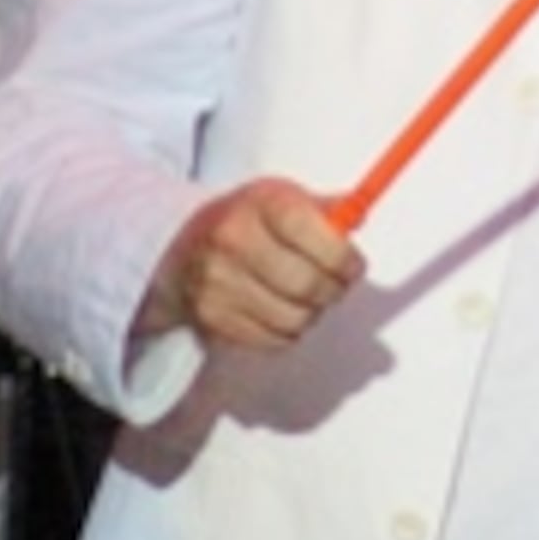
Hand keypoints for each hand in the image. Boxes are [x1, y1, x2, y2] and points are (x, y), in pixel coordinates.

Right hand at [141, 176, 364, 354]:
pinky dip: (287, 331)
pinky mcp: (213, 316)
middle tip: (334, 285)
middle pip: (310, 284)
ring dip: (311, 313)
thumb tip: (357, 216)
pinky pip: (275, 340)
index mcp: (261, 202)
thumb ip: (326, 210)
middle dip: (334, 290)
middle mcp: (234, 239)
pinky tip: (279, 310)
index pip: (320, 236)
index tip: (352, 266)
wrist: (180, 249)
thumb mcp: (283, 199)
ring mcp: (219, 280)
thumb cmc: (246, 223)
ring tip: (302, 297)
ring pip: (297, 318)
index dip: (345, 259)